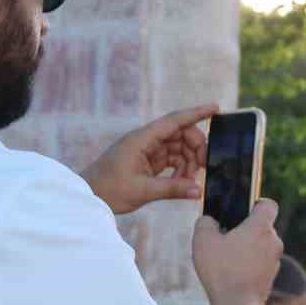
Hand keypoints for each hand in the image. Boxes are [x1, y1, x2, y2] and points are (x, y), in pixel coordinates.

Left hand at [81, 104, 214, 214]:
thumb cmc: (108, 190)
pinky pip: (170, 159)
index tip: (216, 108)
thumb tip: (198, 190)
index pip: (174, 121)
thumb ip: (172, 189)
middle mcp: (145, 140)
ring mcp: (146, 150)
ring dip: (188, 162)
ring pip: (177, 147)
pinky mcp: (147, 161)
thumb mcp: (142, 190)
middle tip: (204, 167)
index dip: (196, 113)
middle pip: (180, 134)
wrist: (88, 196)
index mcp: (142, 139)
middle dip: (195, 148)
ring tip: (188, 181)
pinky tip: (181, 182)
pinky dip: (179, 169)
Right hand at [192, 198, 282, 304]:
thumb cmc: (221, 270)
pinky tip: (232, 273)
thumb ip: (205, 222)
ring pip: (262, 247)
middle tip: (226, 236)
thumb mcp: (202, 239)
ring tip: (227, 258)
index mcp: (261, 227)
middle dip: (247, 230)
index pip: (268, 204)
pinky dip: (250, 266)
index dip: (257, 203)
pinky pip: (261, 265)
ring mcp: (275, 262)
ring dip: (248, 249)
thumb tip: (209, 221)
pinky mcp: (271, 279)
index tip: (244, 209)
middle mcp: (273, 242)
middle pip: (263, 227)